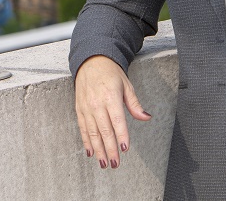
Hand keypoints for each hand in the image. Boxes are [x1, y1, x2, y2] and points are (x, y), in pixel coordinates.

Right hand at [75, 55, 151, 169]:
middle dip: (110, 149)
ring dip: (98, 150)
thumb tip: (146, 117)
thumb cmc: (111, 73)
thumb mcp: (126, 85)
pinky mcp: (79, 110)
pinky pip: (83, 129)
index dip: (121, 136)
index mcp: (111, 97)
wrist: (91, 62)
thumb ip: (134, 104)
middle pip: (104, 131)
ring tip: (104, 163)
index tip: (124, 149)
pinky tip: (91, 152)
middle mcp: (97, 104)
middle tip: (115, 163)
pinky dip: (86, 142)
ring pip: (92, 133)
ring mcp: (86, 108)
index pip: (117, 120)